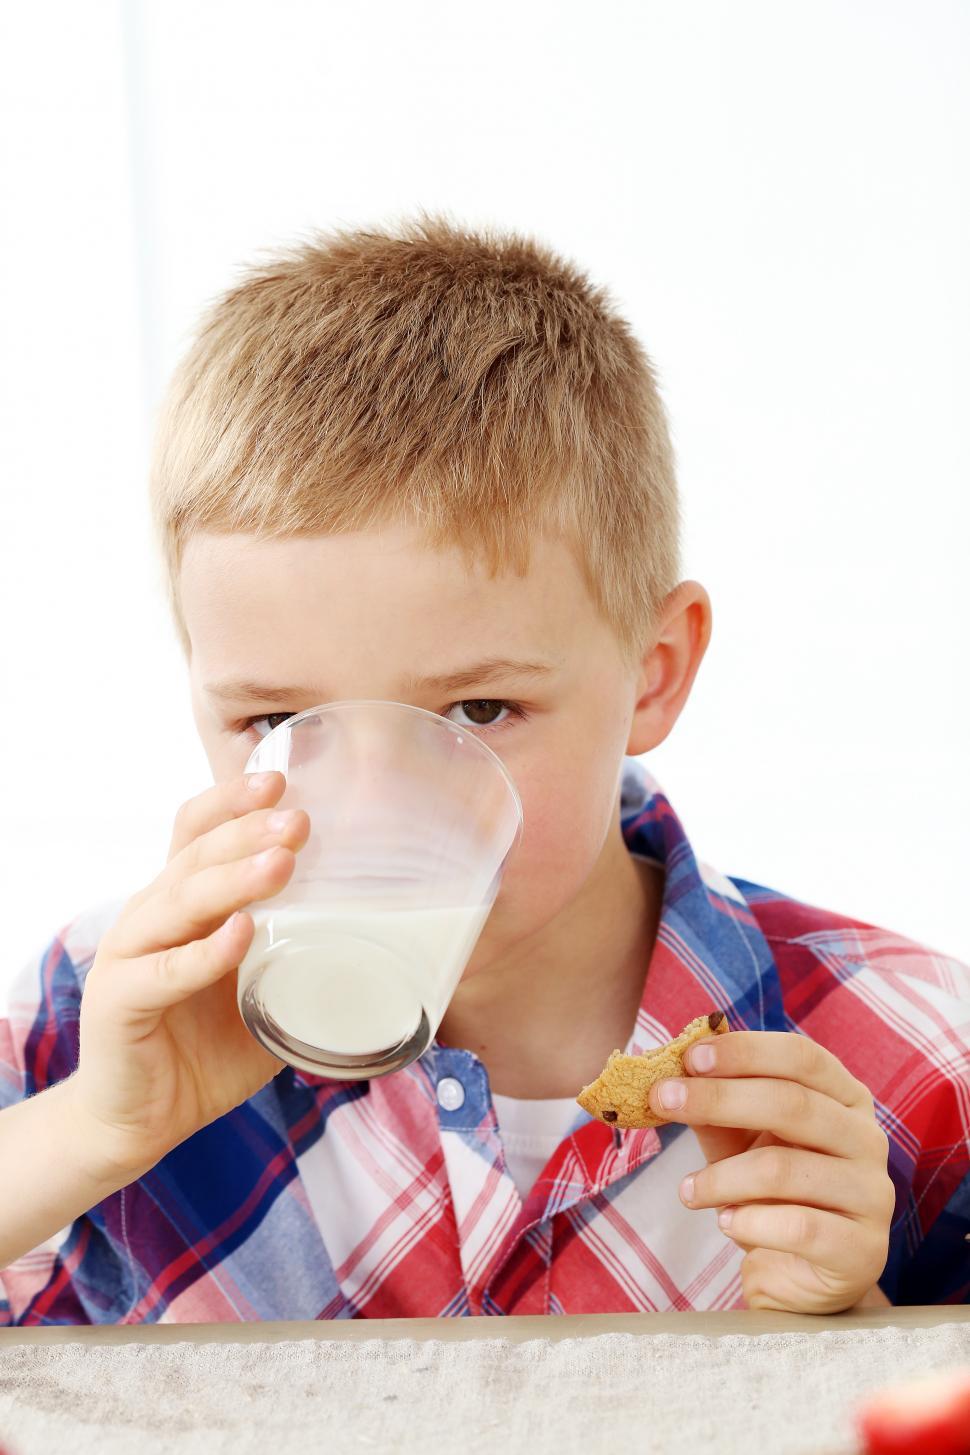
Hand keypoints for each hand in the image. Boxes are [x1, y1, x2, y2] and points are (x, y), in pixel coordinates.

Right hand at [66, 771, 309, 1181]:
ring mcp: (129, 956)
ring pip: (179, 902)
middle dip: (248, 832)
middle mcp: (150, 916)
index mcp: (181, 902)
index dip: (231, 801)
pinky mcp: (118, 1003)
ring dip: (232, 880)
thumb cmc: (208, 1047)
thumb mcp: (265, 992)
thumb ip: (303, 960)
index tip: (281, 781)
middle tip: (300, 822)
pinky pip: (162, 971)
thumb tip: (388, 942)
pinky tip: (239, 935)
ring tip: (281, 865)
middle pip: (195, 856)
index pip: (196, 831)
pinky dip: (203, 953)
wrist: (142, 1121)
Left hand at [647, 1030, 895, 1312]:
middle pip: (793, 1104)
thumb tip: (673, 1072)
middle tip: (663, 1100)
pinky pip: (797, 1227)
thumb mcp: (740, 1141)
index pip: (802, 1056)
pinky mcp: (862, 1249)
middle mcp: (867, 1138)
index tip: (690, 1057)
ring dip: (721, 1176)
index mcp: (845, 1097)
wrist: (801, 1275)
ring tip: (688, 1190)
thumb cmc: (771, 1193)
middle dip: (719, 1098)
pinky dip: (749, 1222)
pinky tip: (726, 1223)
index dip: (745, 1051)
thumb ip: (716, 1108)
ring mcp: (871, 1194)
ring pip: (784, 1169)